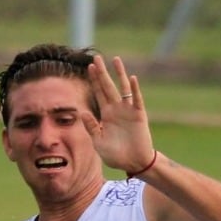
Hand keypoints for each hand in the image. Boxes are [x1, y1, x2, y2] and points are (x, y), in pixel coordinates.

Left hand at [83, 54, 157, 177]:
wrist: (133, 163)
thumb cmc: (116, 155)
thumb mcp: (98, 142)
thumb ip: (91, 127)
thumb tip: (82, 111)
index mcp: (105, 114)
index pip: (98, 93)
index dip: (94, 80)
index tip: (89, 67)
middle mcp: (116, 109)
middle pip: (107, 86)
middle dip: (102, 72)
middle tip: (96, 58)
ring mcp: (128, 110)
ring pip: (122, 88)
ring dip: (119, 74)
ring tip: (115, 60)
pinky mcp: (139, 115)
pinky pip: (136, 99)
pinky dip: (134, 89)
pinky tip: (132, 78)